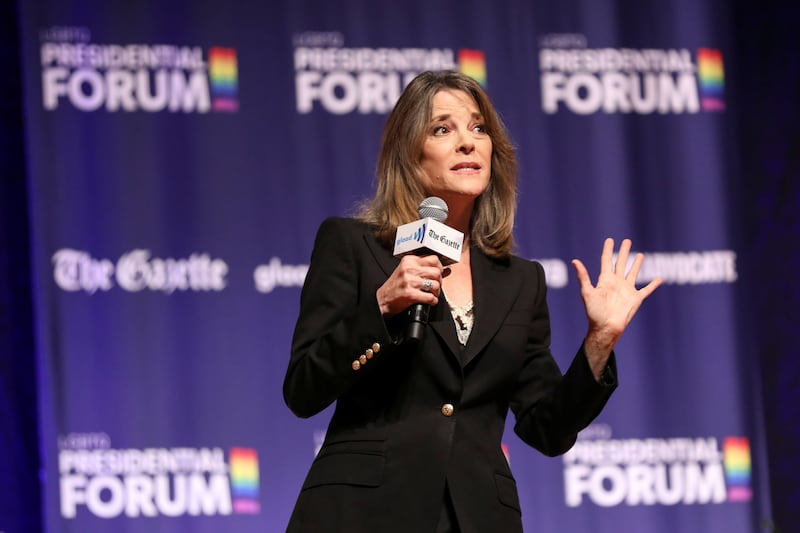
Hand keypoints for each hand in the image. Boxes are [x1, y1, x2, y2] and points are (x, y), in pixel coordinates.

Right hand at [377, 255, 443, 316]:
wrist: (382, 300)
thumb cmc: (396, 286)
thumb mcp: (408, 272)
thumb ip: (426, 269)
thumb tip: (447, 270)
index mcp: (409, 261)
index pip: (433, 259)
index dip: (439, 267)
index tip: (438, 273)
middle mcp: (409, 269)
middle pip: (436, 272)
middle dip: (439, 281)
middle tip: (434, 286)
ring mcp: (409, 281)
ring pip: (435, 285)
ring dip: (436, 292)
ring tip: (431, 294)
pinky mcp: (410, 294)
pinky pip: (430, 297)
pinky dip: (433, 301)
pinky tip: (429, 301)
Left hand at [571, 238, 661, 378]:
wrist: (606, 328)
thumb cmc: (594, 312)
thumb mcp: (587, 292)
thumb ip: (583, 277)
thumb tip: (574, 261)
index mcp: (605, 280)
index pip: (607, 261)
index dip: (608, 250)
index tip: (610, 240)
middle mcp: (616, 283)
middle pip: (621, 263)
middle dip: (624, 252)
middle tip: (627, 241)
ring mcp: (627, 290)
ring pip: (633, 273)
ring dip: (637, 264)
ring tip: (641, 255)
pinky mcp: (636, 299)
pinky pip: (646, 290)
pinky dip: (653, 284)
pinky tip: (659, 278)